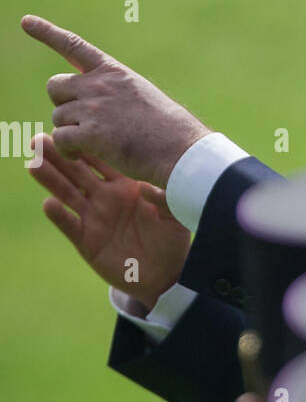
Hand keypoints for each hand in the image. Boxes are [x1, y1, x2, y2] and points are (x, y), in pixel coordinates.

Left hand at [21, 14, 210, 188]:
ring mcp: (95, 108)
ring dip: (68, 132)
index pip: (74, 46)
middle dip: (62, 104)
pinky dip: (68, 149)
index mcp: (114, 72)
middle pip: (55, 87)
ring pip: (58, 116)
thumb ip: (113, 92)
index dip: (47, 33)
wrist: (182, 149)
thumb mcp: (141, 95)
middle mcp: (100, 85)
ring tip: (91, 143)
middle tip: (80, 121)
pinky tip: (84, 153)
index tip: (26, 22)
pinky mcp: (92, 134)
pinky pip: (61, 138)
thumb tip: (89, 102)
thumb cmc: (168, 129)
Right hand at [29, 133, 191, 311]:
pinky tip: (49, 203)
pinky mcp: (86, 241)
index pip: (100, 159)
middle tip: (40, 139)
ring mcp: (93, 218)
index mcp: (124, 184)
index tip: (73, 127)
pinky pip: (70, 225)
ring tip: (34, 163)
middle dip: (58, 155)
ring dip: (50, 179)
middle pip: (76, 171)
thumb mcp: (174, 215)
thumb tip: (146, 187)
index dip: (85, 144)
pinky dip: (59, 215)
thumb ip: (164, 199)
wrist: (165, 274)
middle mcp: (104, 197)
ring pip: (67, 194)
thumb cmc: (171, 238)